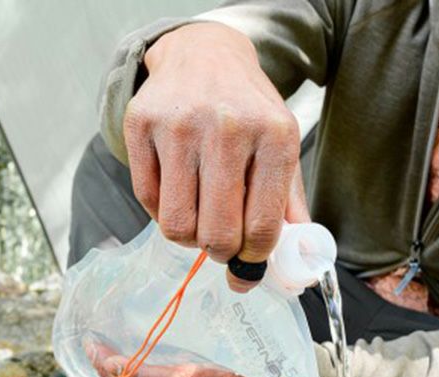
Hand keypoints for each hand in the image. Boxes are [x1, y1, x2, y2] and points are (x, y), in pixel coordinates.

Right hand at [124, 22, 309, 291]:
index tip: (250, 256)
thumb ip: (290, 207)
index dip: (255, 256)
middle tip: (223, 244)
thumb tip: (297, 261)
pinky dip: (163, 213)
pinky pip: (148, 201)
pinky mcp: (141, 123)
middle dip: (221, 252)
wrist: (205, 55)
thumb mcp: (282, 149)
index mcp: (274, 136)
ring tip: (201, 221)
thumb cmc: (249, 114)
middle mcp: (228, 127)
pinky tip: (179, 196)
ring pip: (177, 225)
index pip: (262, 227)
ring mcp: (179, 124)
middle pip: (217, 233)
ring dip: (190, 238)